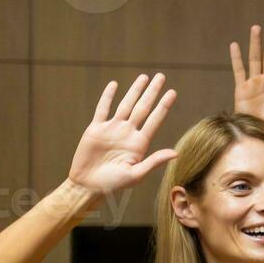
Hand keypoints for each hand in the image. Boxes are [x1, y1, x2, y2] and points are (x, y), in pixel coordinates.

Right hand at [68, 74, 177, 196]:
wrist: (88, 185)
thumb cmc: (113, 184)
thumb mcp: (136, 174)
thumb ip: (154, 161)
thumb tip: (176, 153)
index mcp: (140, 143)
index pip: (155, 119)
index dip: (164, 106)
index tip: (173, 92)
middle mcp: (128, 133)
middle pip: (143, 107)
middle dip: (152, 92)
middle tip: (161, 76)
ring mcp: (112, 129)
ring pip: (126, 105)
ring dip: (134, 90)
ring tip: (144, 77)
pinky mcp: (96, 129)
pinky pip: (103, 109)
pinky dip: (108, 96)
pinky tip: (114, 85)